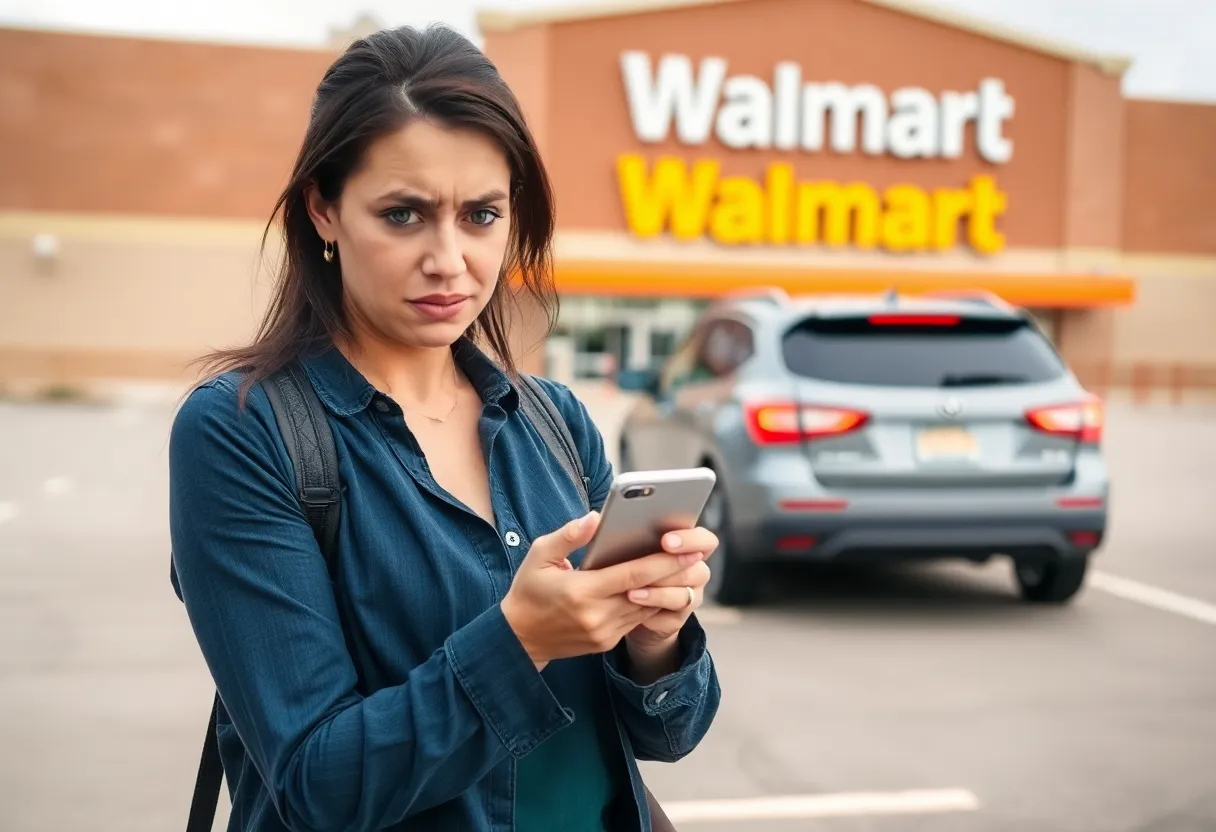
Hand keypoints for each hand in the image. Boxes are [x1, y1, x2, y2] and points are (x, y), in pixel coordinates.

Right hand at [500, 512, 700, 669]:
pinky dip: (652, 603)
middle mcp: (597, 616)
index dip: (663, 562)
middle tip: (698, 553)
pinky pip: (637, 620)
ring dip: (668, 588)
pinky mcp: (607, 642)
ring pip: (647, 609)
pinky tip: (664, 586)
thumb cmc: (529, 591)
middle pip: (647, 592)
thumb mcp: (538, 555)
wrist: (519, 640)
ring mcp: (604, 633)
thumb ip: (568, 536)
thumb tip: (596, 517)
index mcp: (581, 592)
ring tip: (687, 566)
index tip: (686, 548)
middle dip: (675, 572)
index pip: (633, 575)